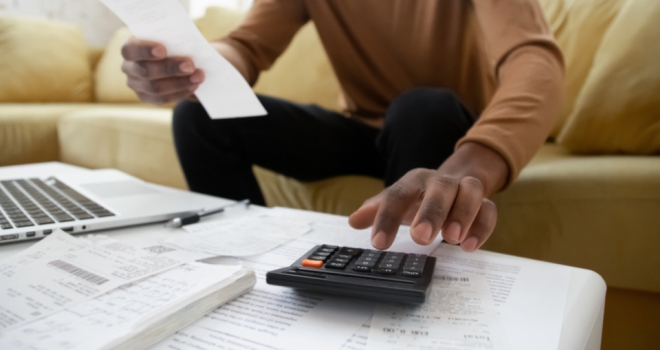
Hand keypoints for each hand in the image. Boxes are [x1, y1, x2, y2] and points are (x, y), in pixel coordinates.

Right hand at [121, 38, 204, 104]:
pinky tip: (193, 86)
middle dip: (170, 68)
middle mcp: (129, 67)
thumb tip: (193, 43)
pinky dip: (180, 92)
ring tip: (198, 77)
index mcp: (130, 48)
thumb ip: (176, 39)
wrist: (174, 61)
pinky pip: (162, 98)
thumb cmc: (171, 45)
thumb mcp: (171, 38)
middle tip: (190, 65)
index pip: (130, 50)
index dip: (145, 50)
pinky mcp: (146, 97)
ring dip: (180, 82)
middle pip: (146, 71)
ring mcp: (136, 84)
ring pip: (155, 88)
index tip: (162, 50)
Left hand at [348, 142, 508, 251]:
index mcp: (415, 180)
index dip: (386, 218)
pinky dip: (482, 227)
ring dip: (462, 214)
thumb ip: (377, 210)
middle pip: (439, 188)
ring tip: (451, 239)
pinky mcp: (485, 202)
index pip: (398, 194)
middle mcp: (441, 181)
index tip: (378, 243)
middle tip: (420, 237)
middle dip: (431, 212)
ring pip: (470, 192)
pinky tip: (469, 246)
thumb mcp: (398, 201)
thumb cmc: (420, 196)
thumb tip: (353, 221)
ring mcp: (466, 189)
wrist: (457, 180)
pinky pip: (489, 210)